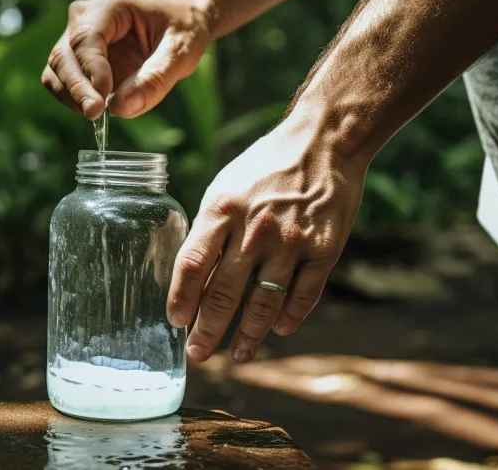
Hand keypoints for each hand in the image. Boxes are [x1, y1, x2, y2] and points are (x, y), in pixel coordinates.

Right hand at [41, 0, 210, 119]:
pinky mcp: (77, 60)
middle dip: (77, 88)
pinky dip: (74, 99)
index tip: (104, 99)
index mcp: (108, 7)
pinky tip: (98, 108)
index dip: (91, 70)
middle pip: (63, 55)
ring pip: (56, 71)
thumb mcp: (182, 51)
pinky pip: (62, 82)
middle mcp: (84, 18)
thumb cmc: (183, 28)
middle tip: (95, 114)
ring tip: (97, 114)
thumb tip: (120, 109)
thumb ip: (155, 79)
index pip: (86, 39)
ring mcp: (76, 39)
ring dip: (71, 96)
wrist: (180, 21)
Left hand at [166, 116, 365, 362]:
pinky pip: (303, 294)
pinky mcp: (323, 250)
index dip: (181, 299)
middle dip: (208, 330)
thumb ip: (210, 230)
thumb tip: (191, 277)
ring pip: (264, 302)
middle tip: (198, 355)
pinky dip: (289, 316)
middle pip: (224, 292)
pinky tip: (277, 330)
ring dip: (249, 334)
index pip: (193, 264)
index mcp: (222, 210)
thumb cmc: (265, 168)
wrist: (323, 142)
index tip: (174, 321)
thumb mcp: (225, 189)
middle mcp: (254, 229)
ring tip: (238, 355)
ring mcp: (291, 242)